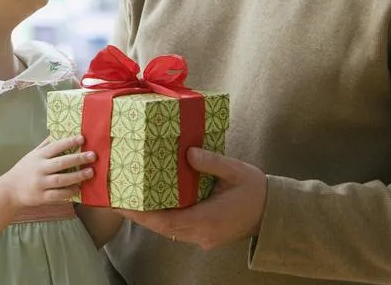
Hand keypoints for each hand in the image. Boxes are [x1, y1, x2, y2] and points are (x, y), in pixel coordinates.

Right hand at [3, 135, 96, 207]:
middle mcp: (40, 169)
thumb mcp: (33, 155)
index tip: (82, 138)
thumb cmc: (24, 169)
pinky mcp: (42, 197)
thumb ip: (46, 145)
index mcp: (39, 156)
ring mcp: (41, 184)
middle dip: (78, 159)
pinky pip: (58, 195)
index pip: (55, 147)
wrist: (9, 190)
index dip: (69, 142)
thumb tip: (60, 131)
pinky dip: (69, 192)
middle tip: (92, 155)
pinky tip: (78, 188)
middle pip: (61, 163)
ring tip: (90, 172)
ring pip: (61, 180)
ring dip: (77, 176)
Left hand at [121, 147, 266, 249]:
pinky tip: (154, 202)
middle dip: (140, 215)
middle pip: (163, 228)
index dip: (144, 214)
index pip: (169, 222)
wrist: (273, 212)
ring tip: (129, 199)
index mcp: (208, 220)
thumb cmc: (254, 190)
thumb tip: (188, 153)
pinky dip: (163, 216)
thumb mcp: (235, 170)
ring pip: (169, 230)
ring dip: (150, 216)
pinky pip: (178, 227)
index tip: (124, 204)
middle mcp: (201, 233)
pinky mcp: (204, 234)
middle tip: (117, 199)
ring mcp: (203, 237)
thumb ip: (211, 162)